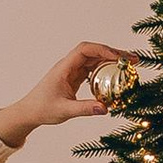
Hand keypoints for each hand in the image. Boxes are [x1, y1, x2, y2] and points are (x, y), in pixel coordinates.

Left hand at [0, 43, 137, 146]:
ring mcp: (72, 71)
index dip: (103, 50)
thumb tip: (106, 108)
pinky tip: (116, 78)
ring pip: (95, 60)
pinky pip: (93, 71)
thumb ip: (85, 109)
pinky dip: (105, 72)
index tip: (119, 58)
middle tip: (133, 60)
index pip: (85, 50)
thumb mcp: (64, 110)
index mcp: (64, 67)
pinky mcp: (75, 79)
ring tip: (129, 67)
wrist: (29, 112)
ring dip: (112, 62)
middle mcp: (69, 66)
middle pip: (94, 52)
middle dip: (114, 54)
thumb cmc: (42, 109)